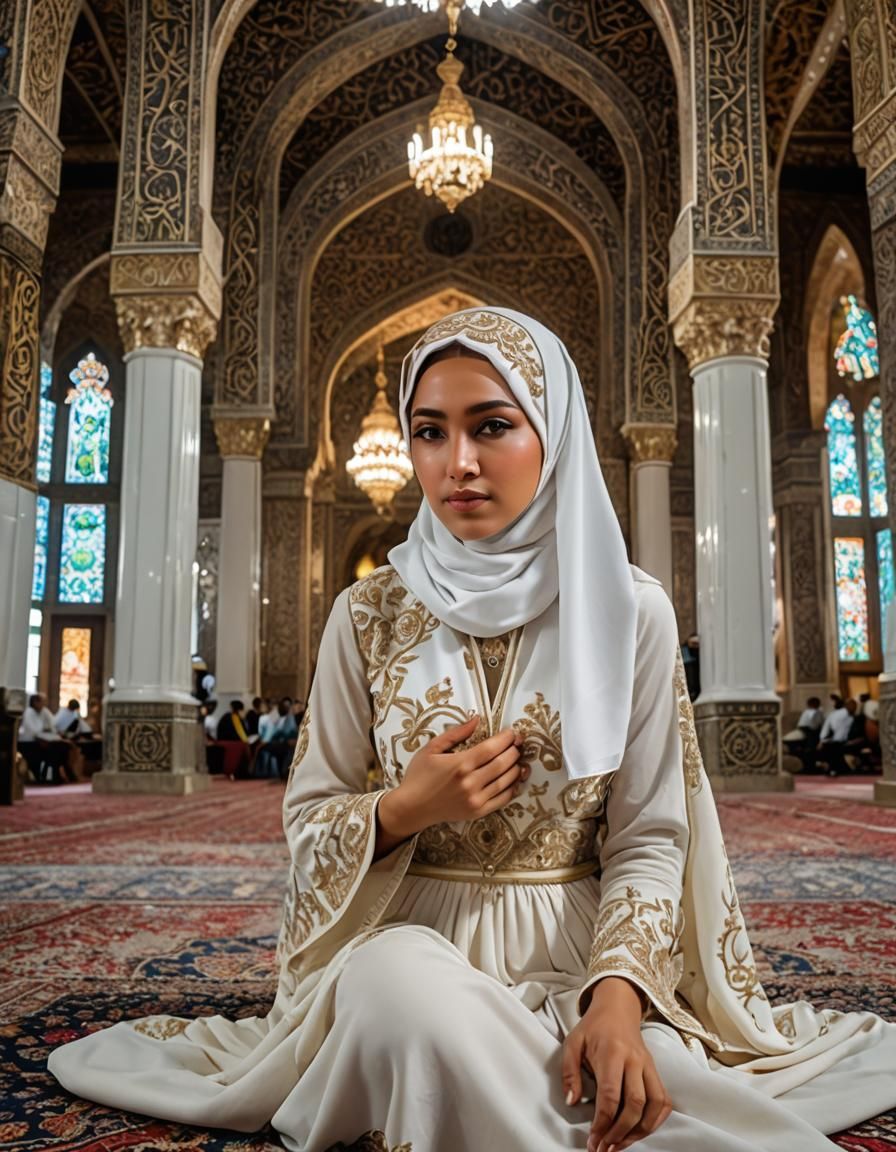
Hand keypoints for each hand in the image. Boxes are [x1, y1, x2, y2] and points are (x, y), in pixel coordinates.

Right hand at [377, 715, 526, 842]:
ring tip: (519, 759)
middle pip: (503, 763)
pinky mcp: (477, 812)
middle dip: (514, 750)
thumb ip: (456, 733)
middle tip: (517, 743)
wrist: (411, 808)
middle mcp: (471, 782)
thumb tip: (476, 719)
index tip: (512, 733)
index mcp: (460, 764)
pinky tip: (515, 779)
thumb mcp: (432, 748)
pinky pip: (503, 799)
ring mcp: (476, 799)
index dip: (506, 738)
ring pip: (506, 781)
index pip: (492, 748)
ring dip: (516, 768)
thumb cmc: (419, 777)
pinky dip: (513, 788)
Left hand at [562, 978, 670, 1151]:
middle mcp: (634, 1060)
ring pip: (654, 1105)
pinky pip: (664, 1101)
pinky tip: (640, 1132)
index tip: (593, 1140)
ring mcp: (648, 1066)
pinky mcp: (656, 1071)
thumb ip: (569, 1073)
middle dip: (620, 1132)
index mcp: (612, 1052)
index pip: (611, 1095)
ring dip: (639, 1132)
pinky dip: (655, 1121)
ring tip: (620, 1145)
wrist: (617, 1008)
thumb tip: (572, 1103)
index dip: (603, 1122)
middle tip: (604, 1148)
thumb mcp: (572, 1043)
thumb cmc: (592, 1028)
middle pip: (635, 1104)